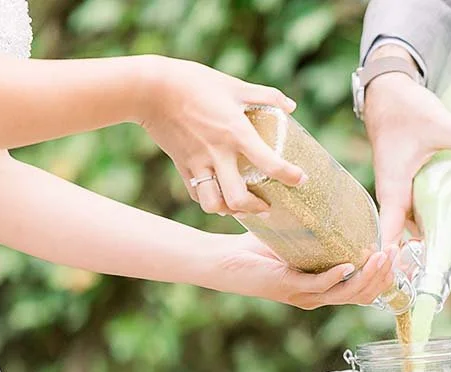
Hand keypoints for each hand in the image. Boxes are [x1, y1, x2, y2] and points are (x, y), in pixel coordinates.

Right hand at [135, 56, 305, 216]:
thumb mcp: (234, 85)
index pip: (269, 163)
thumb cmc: (194, 82)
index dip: (289, 175)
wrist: (149, 89)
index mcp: (236, 133)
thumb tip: (291, 106)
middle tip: (267, 205)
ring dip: (230, 211)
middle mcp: (218, 154)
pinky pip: (197, 193)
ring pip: (213, 204)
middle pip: (237, 199)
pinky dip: (211, 200)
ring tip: (242, 206)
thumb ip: (266, 96)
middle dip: (255, 208)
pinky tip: (221, 196)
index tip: (301, 180)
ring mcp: (198, 163)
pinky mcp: (182, 166)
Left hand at [199, 233, 397, 309]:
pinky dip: (336, 277)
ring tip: (380, 255)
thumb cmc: (258, 247)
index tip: (399, 252)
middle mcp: (319, 296)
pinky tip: (347, 265)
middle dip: (383, 274)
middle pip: (364, 295)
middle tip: (395, 251)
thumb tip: (341, 201)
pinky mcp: (288, 288)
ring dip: (367, 275)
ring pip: (347, 294)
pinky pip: (319, 287)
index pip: (366, 289)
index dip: (386, 275)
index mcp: (326, 287)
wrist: (224, 260)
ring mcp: (305, 296)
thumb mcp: (298, 237)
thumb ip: (320, 230)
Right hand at [362, 50, 450, 246]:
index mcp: (392, 190)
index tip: (422, 274)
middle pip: (416, 233)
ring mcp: (404, 191)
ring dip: (448, 225)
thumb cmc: (405, 109)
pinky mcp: (412, 182)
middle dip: (445, 241)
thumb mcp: (440, 125)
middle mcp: (395, 196)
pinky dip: (446, 209)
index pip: (391, 236)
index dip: (401, 259)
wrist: (387, 91)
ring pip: (424, 219)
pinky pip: (428, 204)